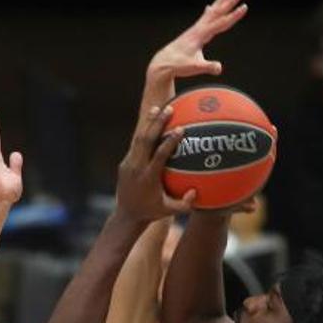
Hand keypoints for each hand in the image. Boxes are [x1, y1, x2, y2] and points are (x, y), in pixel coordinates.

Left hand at [114, 105, 196, 222]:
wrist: (126, 215)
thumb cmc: (152, 212)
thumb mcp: (170, 211)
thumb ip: (185, 204)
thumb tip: (197, 192)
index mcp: (149, 177)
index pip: (159, 155)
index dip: (170, 142)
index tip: (180, 129)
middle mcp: (137, 167)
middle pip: (146, 140)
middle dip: (157, 123)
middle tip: (169, 108)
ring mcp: (129, 164)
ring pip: (138, 139)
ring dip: (148, 123)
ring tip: (157, 107)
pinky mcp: (125, 163)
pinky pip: (135, 145)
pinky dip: (143, 132)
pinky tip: (151, 123)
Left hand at [147, 0, 247, 83]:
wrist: (163, 64)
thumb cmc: (178, 66)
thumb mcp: (194, 68)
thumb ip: (207, 67)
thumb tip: (219, 68)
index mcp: (201, 35)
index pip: (221, 23)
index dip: (234, 15)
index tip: (245, 7)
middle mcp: (198, 29)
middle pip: (217, 13)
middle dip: (229, 3)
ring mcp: (194, 30)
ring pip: (210, 13)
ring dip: (219, 3)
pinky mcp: (192, 33)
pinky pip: (203, 19)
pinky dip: (208, 12)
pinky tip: (209, 7)